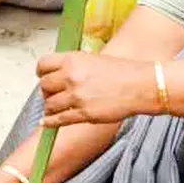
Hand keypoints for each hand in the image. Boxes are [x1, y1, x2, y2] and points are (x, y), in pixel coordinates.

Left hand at [36, 52, 150, 127]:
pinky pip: (58, 119)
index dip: (41, 72)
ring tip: (54, 108)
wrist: (141, 86)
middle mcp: (71, 76)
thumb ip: (74, 66)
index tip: (43, 76)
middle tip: (52, 94)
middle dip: (47, 91)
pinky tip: (47, 123)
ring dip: (50, 107)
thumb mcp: (94, 59)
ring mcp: (76, 96)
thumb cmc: (123, 71)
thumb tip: (59, 74)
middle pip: (44, 85)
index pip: (43, 64)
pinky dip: (50, 122)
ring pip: (49, 104)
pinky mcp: (83, 113)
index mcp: (73, 60)